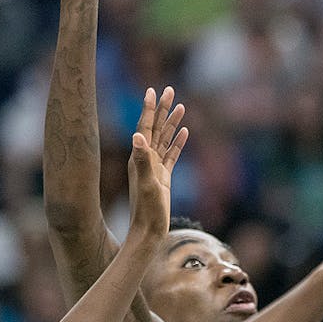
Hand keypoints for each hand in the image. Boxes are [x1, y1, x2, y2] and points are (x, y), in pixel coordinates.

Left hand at [126, 87, 187, 244]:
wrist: (149, 231)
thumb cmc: (147, 210)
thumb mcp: (147, 183)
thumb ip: (142, 160)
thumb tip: (137, 136)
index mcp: (140, 157)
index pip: (145, 127)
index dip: (149, 109)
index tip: (152, 90)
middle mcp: (145, 159)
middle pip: (156, 128)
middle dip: (162, 109)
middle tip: (169, 90)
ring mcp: (155, 168)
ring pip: (165, 139)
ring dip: (172, 122)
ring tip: (180, 106)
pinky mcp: (164, 177)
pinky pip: (172, 154)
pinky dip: (178, 142)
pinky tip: (184, 132)